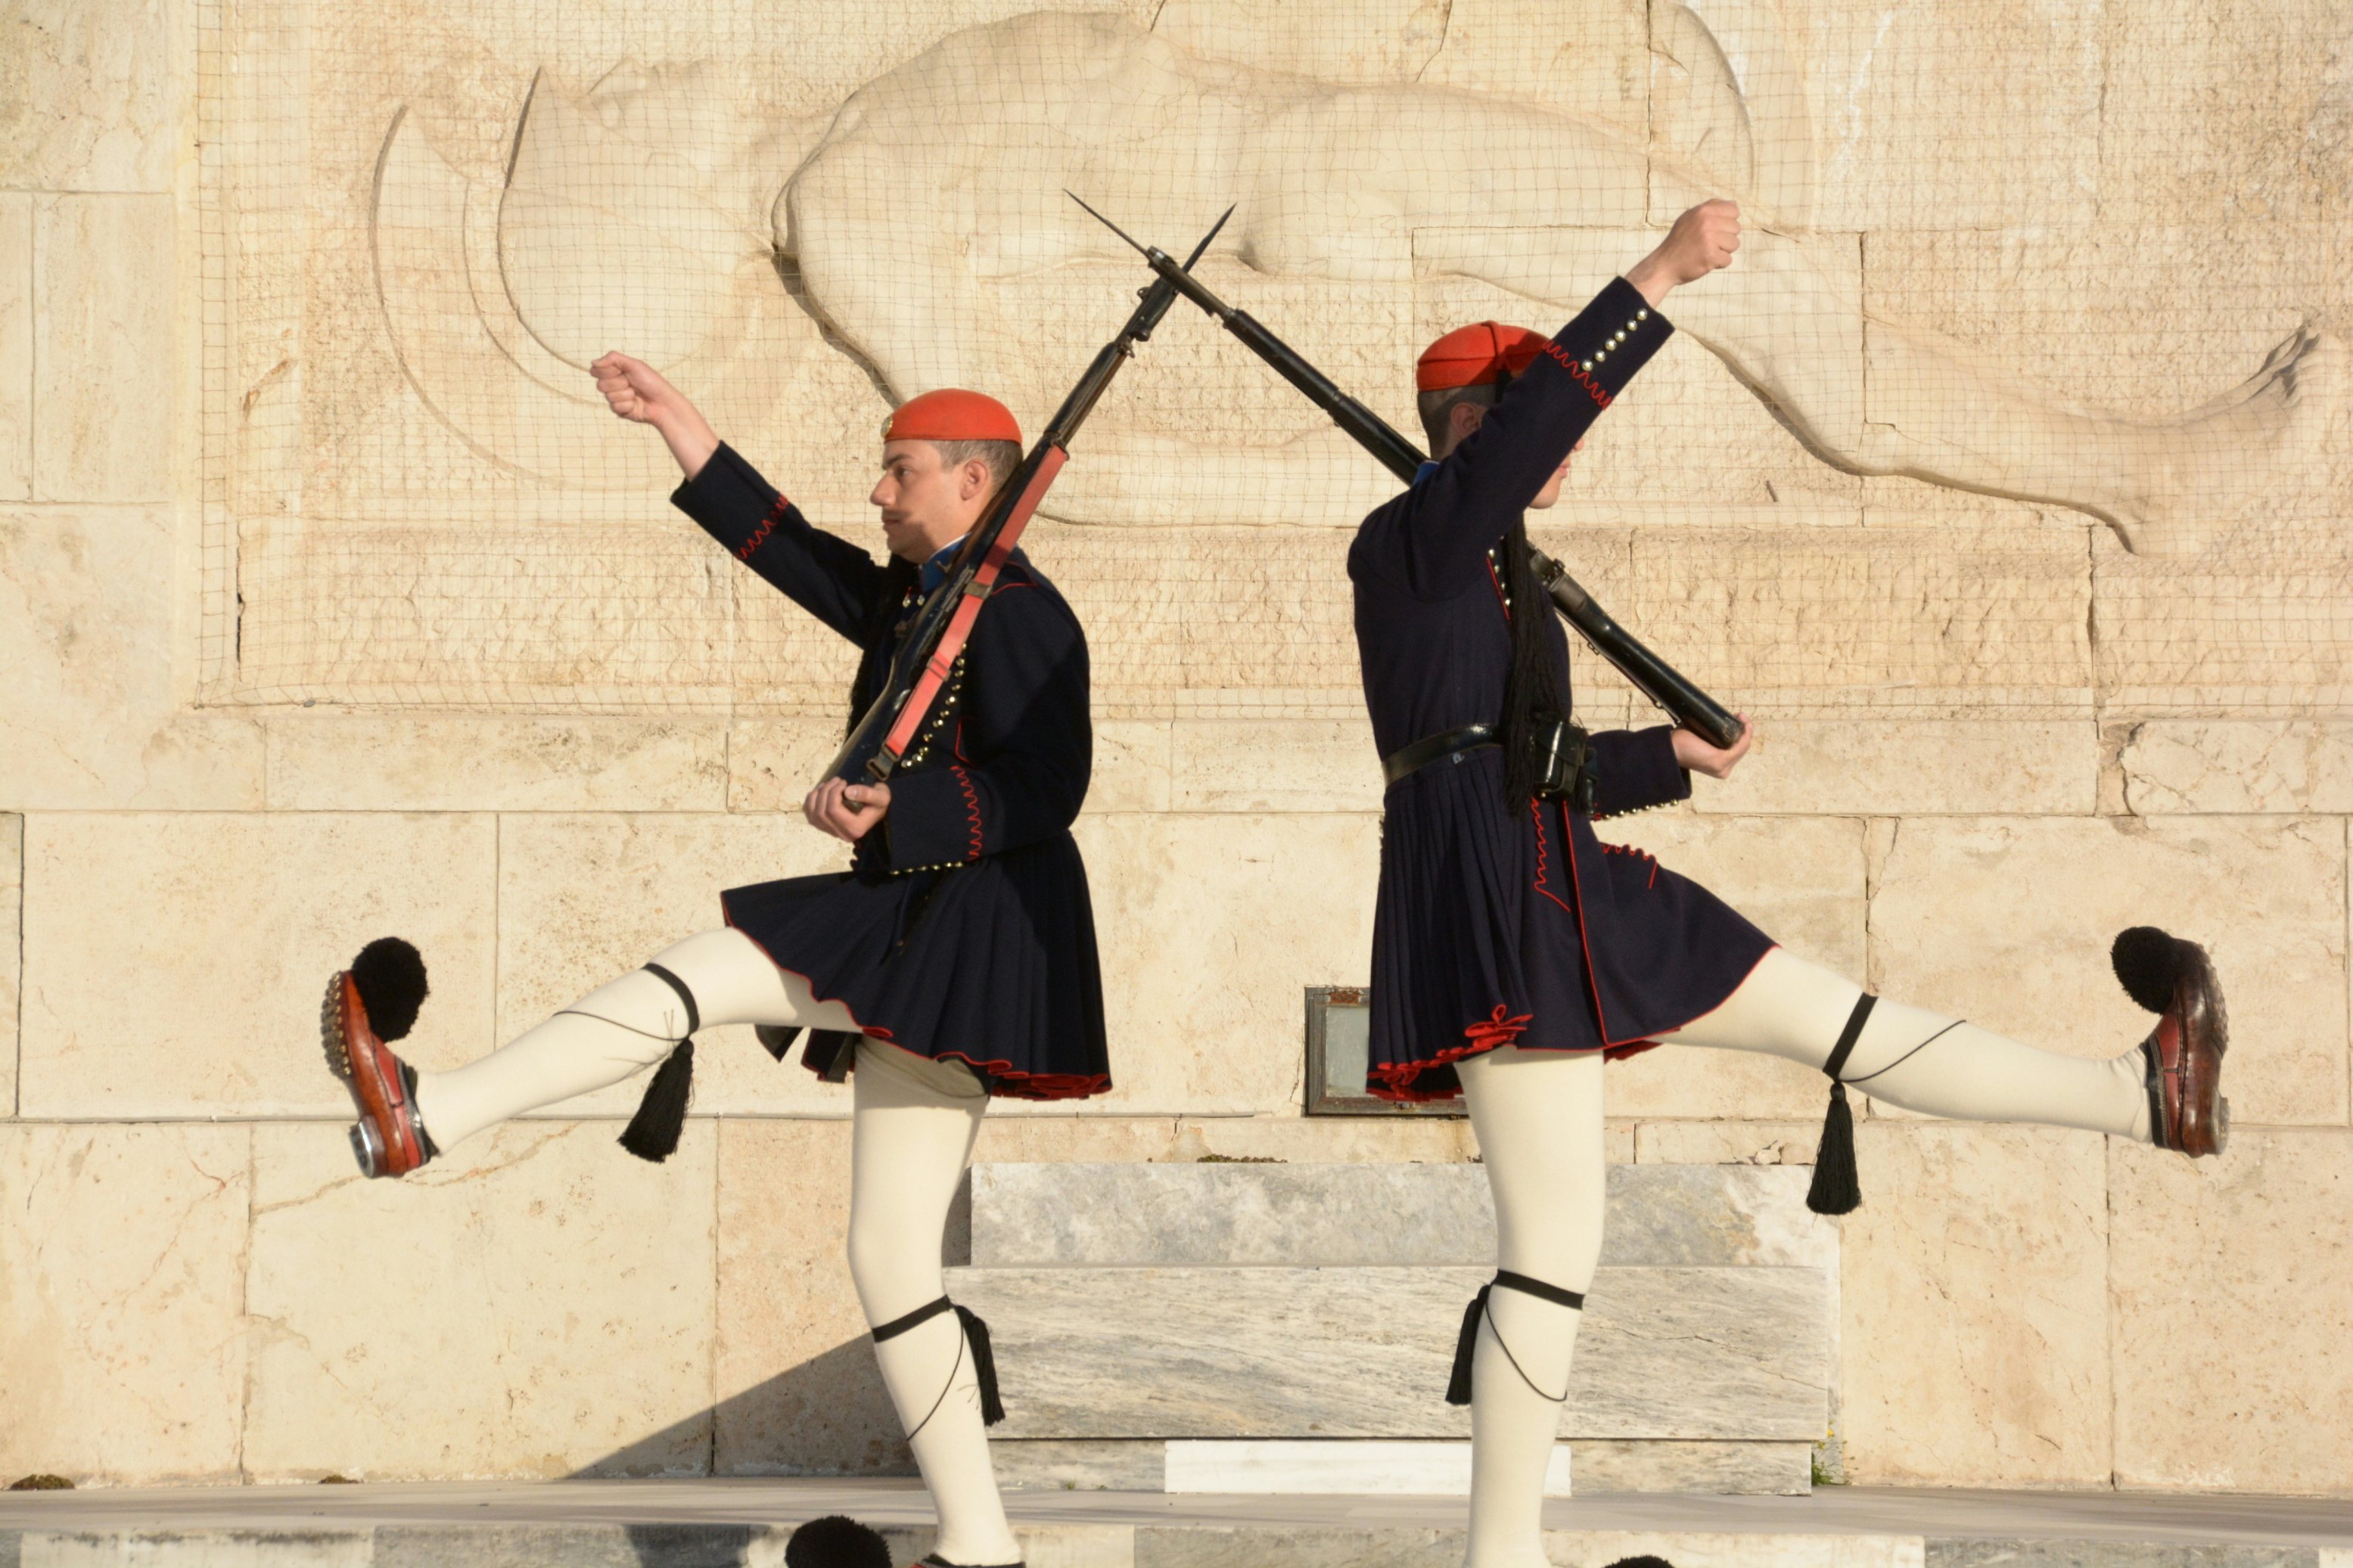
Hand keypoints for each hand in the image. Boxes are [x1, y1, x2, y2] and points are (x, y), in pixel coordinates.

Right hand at [590, 352, 673, 423]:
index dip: (606, 371)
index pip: (595, 370)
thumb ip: (613, 359)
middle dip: (619, 383)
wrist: (663, 402)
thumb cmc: (651, 381)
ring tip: (636, 394)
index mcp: (613, 372)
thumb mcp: (634, 365)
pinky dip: (629, 405)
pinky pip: (616, 407)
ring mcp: (615, 399)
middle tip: (632, 383)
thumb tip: (593, 362)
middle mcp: (611, 385)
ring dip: (626, 394)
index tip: (620, 370)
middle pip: (600, 385)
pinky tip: (636, 404)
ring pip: (609, 397)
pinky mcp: (619, 411)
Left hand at [802, 777, 891, 842]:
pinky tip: (819, 793)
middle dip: (825, 791)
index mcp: (854, 828)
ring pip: (813, 815)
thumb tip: (847, 792)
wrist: (876, 810)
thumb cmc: (878, 802)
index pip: (833, 810)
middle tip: (836, 780)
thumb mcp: (881, 795)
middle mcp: (841, 834)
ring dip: (816, 796)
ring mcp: (831, 833)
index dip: (834, 792)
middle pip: (821, 812)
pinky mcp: (824, 828)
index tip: (843, 782)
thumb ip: (867, 793)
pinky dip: (810, 802)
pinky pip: (810, 817)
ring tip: (827, 785)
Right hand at [1626, 200, 1740, 305]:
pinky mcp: (1710, 256)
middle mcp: (1707, 222)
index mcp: (1703, 210)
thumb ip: (1711, 208)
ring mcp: (1709, 239)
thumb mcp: (1690, 218)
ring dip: (1724, 251)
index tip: (1716, 229)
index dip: (1728, 221)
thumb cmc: (1679, 241)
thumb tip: (1734, 204)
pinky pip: (1728, 259)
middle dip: (1726, 237)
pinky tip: (1706, 261)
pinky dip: (1719, 263)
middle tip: (1709, 243)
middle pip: (1736, 228)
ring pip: (1735, 244)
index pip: (1734, 210)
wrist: (1664, 264)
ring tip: (1707, 251)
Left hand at [1672, 715, 1752, 779]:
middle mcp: (1724, 770)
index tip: (1736, 719)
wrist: (1670, 748)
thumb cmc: (1682, 742)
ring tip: (1741, 716)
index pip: (1737, 750)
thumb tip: (1720, 722)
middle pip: (1742, 748)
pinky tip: (1744, 723)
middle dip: (1744, 730)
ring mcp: (1723, 767)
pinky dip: (1745, 734)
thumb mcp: (1702, 739)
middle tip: (1739, 715)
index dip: (1741, 734)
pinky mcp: (1721, 760)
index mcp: (1720, 767)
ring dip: (1746, 729)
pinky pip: (1741, 746)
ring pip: (1743, 746)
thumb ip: (1712, 736)